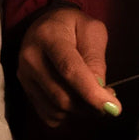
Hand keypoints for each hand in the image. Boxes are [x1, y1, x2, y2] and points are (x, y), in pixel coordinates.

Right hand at [17, 6, 120, 126]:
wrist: (44, 24)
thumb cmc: (72, 25)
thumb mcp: (92, 30)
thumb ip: (96, 58)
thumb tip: (99, 89)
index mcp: (49, 36)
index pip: (70, 70)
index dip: (92, 93)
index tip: (113, 107)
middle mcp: (31, 57)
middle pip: (62, 96)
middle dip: (89, 105)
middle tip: (106, 99)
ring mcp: (25, 75)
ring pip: (56, 109)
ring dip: (80, 110)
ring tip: (90, 96)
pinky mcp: (25, 89)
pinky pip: (48, 115)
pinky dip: (66, 114)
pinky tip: (74, 99)